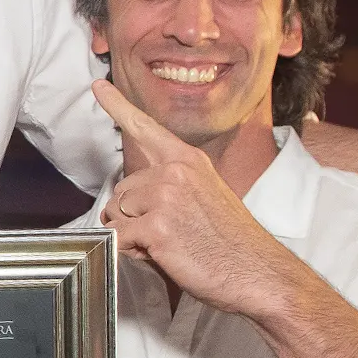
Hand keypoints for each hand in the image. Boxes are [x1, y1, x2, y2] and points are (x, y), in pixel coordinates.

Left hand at [92, 81, 303, 318]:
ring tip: (170, 245)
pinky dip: (131, 252)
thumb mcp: (207, 196)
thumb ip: (171, 187)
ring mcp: (165, 196)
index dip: (117, 106)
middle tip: (169, 233)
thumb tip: (131, 199)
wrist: (259, 272)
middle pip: (121, 189)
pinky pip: (119, 237)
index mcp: (188, 161)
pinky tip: (163, 255)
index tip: (98, 85)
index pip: (146, 128)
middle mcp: (175, 172)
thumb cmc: (232, 243)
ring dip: (131, 235)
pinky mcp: (156, 225)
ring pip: (116, 214)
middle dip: (132, 216)